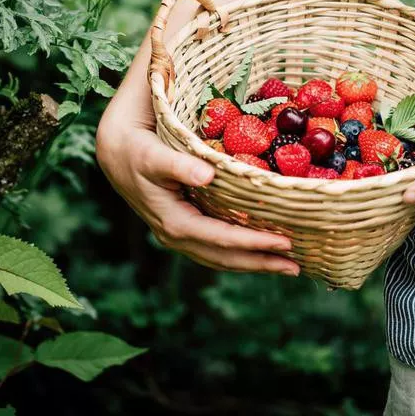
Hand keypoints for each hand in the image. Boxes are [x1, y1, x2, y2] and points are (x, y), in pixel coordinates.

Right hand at [96, 81, 299, 275]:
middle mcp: (177, 236)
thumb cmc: (138, 150)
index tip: (284, 241)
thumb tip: (206, 176)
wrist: (117, 152)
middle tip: (297, 265)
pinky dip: (242, 253)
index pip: (220, 239)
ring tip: (288, 265)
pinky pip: (217, 247)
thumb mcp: (154, 155)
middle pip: (225, 258)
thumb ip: (179, 165)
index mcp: (173, 222)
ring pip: (222, 258)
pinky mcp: (186, 228)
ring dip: (255, 263)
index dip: (253, 243)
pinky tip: (262, 250)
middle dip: (261, 263)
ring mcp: (181, 235)